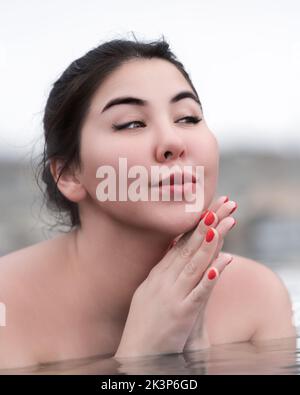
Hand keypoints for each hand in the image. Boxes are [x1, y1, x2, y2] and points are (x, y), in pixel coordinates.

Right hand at [114, 196, 236, 358]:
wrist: (135, 351)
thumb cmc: (144, 322)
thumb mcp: (150, 290)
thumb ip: (165, 271)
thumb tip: (176, 252)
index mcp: (159, 273)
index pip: (181, 243)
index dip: (197, 223)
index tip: (211, 205)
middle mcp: (165, 279)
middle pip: (190, 246)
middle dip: (209, 223)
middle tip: (224, 203)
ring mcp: (173, 295)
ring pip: (195, 263)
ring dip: (212, 242)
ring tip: (225, 222)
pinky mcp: (182, 313)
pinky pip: (199, 292)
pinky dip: (210, 277)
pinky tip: (222, 262)